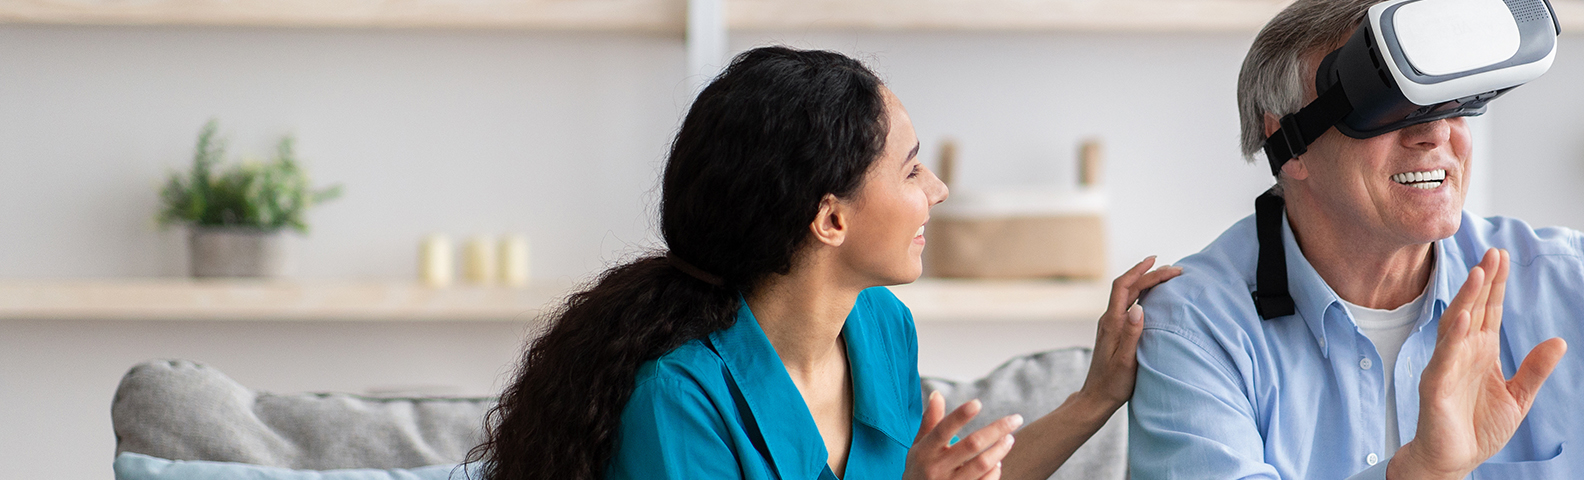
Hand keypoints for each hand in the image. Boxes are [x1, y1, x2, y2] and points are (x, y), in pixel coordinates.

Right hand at [904, 391, 1024, 479]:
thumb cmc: (919, 470)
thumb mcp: (918, 447)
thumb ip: (929, 422)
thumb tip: (937, 394)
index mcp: (924, 451)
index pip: (942, 430)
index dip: (959, 416)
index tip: (977, 403)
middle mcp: (936, 468)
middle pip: (971, 444)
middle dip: (997, 429)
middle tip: (1016, 419)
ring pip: (982, 464)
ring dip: (1000, 449)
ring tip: (1009, 439)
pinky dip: (994, 471)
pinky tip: (997, 463)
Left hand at [1077, 256, 1182, 409]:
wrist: (1097, 397)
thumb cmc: (1113, 383)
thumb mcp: (1126, 361)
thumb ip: (1132, 334)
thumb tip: (1139, 307)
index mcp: (1111, 323)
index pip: (1124, 287)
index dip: (1139, 271)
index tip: (1157, 261)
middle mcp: (1109, 320)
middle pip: (1128, 287)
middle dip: (1149, 274)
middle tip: (1174, 269)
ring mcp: (1112, 325)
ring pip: (1129, 295)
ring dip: (1146, 282)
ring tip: (1165, 275)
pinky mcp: (1116, 332)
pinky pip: (1129, 305)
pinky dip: (1143, 295)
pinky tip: (1154, 297)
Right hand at [1388, 249, 1567, 479]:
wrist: (1453, 459)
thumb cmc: (1479, 427)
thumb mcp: (1518, 398)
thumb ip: (1535, 369)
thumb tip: (1559, 341)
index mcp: (1481, 353)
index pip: (1489, 311)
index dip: (1496, 285)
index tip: (1501, 258)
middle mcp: (1461, 353)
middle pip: (1473, 310)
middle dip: (1482, 282)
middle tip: (1492, 253)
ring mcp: (1446, 367)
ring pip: (1456, 326)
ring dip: (1466, 299)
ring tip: (1477, 274)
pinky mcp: (1435, 386)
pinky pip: (1444, 357)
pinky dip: (1452, 337)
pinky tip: (1462, 318)